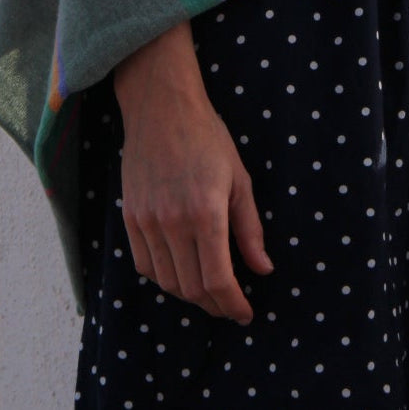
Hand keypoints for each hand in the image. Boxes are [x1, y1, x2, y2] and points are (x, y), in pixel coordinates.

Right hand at [114, 22, 273, 322]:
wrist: (163, 110)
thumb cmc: (208, 139)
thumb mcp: (240, 180)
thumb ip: (250, 229)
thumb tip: (263, 269)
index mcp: (206, 213)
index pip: (217, 280)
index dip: (233, 304)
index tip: (245, 313)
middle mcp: (173, 223)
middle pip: (192, 288)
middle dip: (215, 304)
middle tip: (231, 304)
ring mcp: (147, 222)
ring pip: (168, 281)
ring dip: (190, 295)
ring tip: (210, 292)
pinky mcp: (131, 218)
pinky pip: (145, 265)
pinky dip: (165, 278)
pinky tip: (182, 272)